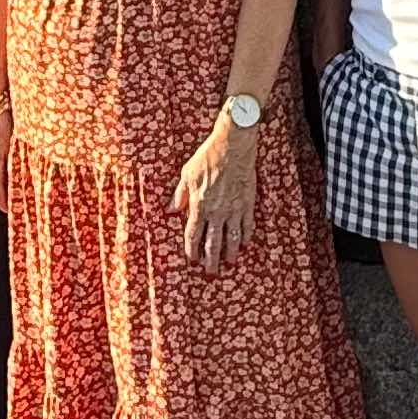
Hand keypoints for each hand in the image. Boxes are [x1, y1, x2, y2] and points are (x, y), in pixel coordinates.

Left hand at [177, 113, 260, 267]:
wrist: (233, 145)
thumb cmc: (207, 157)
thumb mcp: (187, 174)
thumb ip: (179, 195)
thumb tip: (170, 210)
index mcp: (199, 205)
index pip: (193, 234)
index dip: (192, 250)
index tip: (192, 260)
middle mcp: (217, 211)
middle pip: (212, 242)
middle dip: (211, 259)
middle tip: (211, 273)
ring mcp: (234, 208)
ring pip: (232, 237)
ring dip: (229, 252)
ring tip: (228, 263)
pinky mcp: (248, 202)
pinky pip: (247, 224)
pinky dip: (246, 236)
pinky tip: (245, 244)